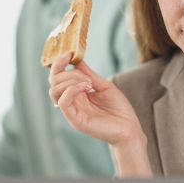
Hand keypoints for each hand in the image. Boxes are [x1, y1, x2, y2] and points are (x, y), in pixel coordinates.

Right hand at [48, 53, 151, 175]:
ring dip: (70, 80)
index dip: (59, 63)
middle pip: (53, 82)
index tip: (69, 53)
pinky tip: (87, 87)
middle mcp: (71, 102)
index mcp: (76, 94)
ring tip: (89, 83)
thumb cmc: (119, 110)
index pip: (57, 77)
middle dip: (68, 72)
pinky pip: (63, 102)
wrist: (129, 129)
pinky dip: (72, 90)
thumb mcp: (104, 85)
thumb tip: (76, 60)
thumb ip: (88, 74)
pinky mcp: (75, 120)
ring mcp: (72, 112)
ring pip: (54, 91)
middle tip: (88, 77)